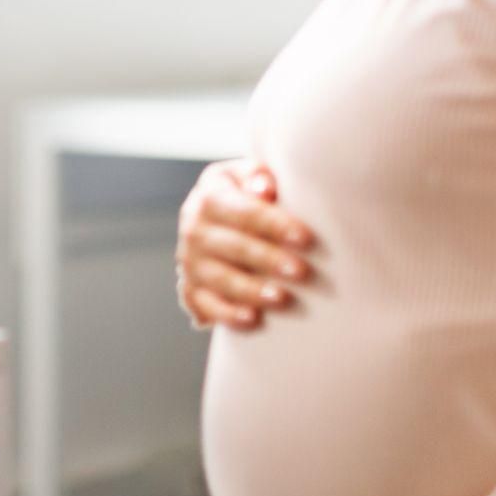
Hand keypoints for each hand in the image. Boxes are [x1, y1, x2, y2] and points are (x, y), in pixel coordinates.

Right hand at [176, 158, 315, 329]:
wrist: (221, 224)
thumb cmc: (247, 198)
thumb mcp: (248, 177)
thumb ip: (257, 176)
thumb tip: (264, 189)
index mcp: (209, 197)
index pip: (243, 210)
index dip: (274, 224)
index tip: (305, 238)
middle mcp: (194, 230)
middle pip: (232, 246)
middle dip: (267, 259)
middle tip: (301, 272)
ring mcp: (190, 262)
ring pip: (219, 278)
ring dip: (251, 290)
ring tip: (282, 298)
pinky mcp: (191, 289)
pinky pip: (205, 305)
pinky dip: (226, 314)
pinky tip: (251, 319)